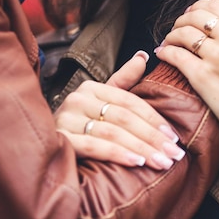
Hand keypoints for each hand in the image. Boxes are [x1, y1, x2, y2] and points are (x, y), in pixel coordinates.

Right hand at [54, 51, 185, 169]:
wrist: (44, 147)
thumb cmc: (81, 126)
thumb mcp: (103, 101)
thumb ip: (124, 80)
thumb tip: (143, 55)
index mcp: (91, 88)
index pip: (130, 101)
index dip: (154, 119)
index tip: (174, 137)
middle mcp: (77, 99)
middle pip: (124, 117)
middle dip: (153, 138)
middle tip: (174, 155)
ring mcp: (67, 118)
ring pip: (112, 132)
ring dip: (141, 148)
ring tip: (161, 162)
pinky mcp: (61, 139)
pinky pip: (94, 147)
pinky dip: (118, 154)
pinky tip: (137, 163)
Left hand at [155, 0, 218, 177]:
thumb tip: (210, 22)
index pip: (214, 4)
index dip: (196, 8)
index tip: (188, 15)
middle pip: (195, 16)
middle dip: (181, 21)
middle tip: (175, 30)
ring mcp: (218, 56)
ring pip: (182, 33)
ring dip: (170, 36)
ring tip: (168, 43)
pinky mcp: (203, 76)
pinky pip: (174, 55)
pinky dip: (165, 52)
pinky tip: (162, 54)